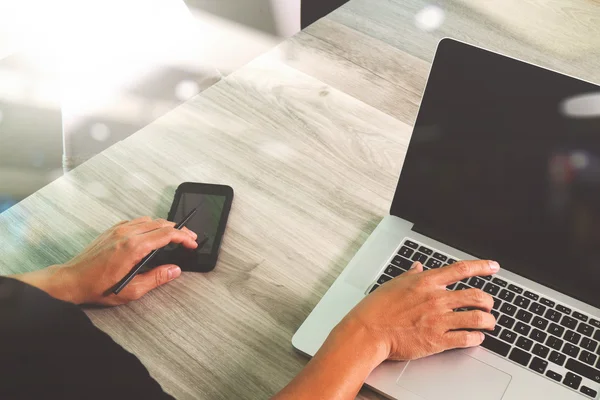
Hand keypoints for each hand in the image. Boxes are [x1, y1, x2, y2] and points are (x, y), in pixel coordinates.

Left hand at [54, 217, 197, 304]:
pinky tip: (152, 234)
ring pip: (149, 220)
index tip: (192, 243)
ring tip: (174, 235)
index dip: (184, 237)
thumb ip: (156, 278)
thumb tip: (174, 270)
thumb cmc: (97, 287)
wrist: (71, 280)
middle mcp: (126, 233)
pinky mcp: (112, 230)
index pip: (166, 234)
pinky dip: (150, 225)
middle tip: (189, 238)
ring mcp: (118, 229)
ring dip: (164, 225)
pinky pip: (136, 221)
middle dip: (178, 230)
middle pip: (160, 223)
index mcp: (133, 247)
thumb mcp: (132, 290)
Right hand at [338, 260, 498, 361]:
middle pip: (476, 295)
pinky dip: (477, 338)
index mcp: (426, 282)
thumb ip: (411, 276)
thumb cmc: (376, 309)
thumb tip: (418, 267)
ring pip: (477, 318)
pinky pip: (467, 339)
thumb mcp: (394, 285)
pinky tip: (477, 338)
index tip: (493, 266)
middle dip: (488, 300)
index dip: (482, 266)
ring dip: (488, 320)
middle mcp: (436, 299)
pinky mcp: (437, 340)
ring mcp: (438, 320)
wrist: (368, 332)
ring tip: (489, 323)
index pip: (461, 269)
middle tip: (489, 304)